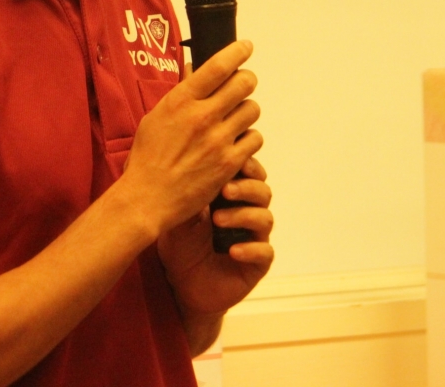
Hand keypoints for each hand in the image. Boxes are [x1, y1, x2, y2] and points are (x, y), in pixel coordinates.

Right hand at [116, 41, 260, 238]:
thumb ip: (179, 94)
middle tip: (242, 85)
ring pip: (253, 109)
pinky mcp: (230, 163)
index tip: (246, 47)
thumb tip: (194, 69)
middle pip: (244, 83)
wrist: (148, 198)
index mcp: (180, 101)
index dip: (237, 52)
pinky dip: (249, 138)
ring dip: (247, 110)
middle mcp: (201, 116)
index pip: (218, 66)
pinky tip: (237, 142)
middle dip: (246, 80)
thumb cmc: (147, 159)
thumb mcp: (155, 118)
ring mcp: (218, 140)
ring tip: (236, 118)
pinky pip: (255, 139)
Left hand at [156, 154, 274, 320]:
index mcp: (232, 198)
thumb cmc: (180, 245)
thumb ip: (188, 193)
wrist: (179, 284)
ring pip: (265, 219)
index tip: (232, 160)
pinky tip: (233, 250)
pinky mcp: (257, 265)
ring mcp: (254, 239)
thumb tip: (188, 162)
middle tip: (225, 189)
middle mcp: (247, 214)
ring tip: (218, 220)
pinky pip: (264, 252)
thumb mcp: (179, 217)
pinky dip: (250, 249)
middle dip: (246, 187)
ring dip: (243, 215)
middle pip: (262, 192)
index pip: (249, 174)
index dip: (246, 166)